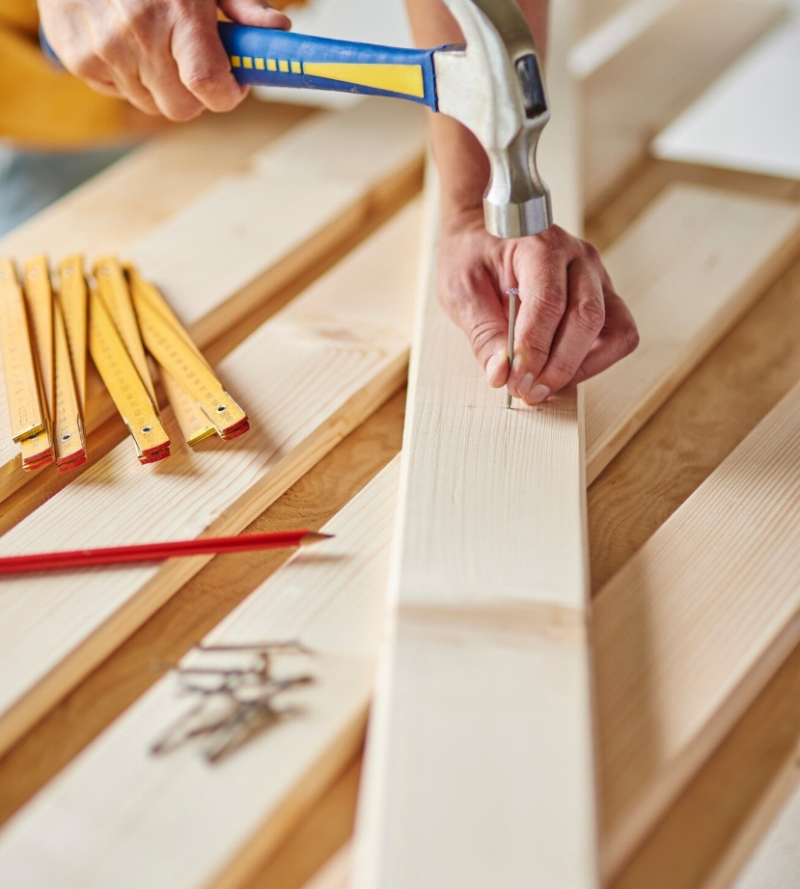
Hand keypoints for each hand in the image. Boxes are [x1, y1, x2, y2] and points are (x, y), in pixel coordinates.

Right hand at [39, 0, 290, 120]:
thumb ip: (242, 5)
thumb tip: (278, 29)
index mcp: (176, 12)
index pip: (208, 85)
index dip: (227, 94)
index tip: (233, 85)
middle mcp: (137, 34)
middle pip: (183, 108)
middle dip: (196, 94)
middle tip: (195, 64)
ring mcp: (104, 50)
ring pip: (152, 105)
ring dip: (162, 85)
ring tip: (156, 44)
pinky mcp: (79, 60)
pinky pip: (120, 93)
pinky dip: (128, 76)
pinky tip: (125, 41)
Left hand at [437, 210, 638, 402]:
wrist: (484, 231)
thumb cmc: (471, 255)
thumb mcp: (460, 290)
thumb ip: (483, 333)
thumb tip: (501, 374)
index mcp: (541, 244)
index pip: (549, 300)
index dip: (534, 348)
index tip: (515, 381)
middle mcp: (579, 257)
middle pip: (587, 317)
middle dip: (558, 365)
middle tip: (527, 391)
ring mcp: (596, 277)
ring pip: (612, 330)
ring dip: (580, 367)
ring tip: (543, 386)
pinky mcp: (603, 298)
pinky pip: (616, 336)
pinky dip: (593, 362)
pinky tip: (558, 371)